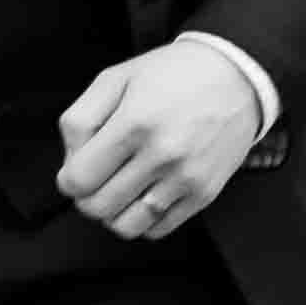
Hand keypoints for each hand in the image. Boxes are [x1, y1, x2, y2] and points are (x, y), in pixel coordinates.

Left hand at [55, 37, 268, 245]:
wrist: (236, 77)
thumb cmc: (174, 75)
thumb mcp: (115, 78)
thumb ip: (80, 120)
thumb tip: (70, 162)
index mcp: (134, 123)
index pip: (79, 179)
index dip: (69, 179)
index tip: (76, 171)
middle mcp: (161, 155)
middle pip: (99, 207)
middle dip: (87, 197)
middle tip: (96, 180)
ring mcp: (185, 179)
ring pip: (127, 226)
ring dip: (113, 213)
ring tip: (119, 190)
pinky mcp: (204, 194)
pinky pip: (159, 229)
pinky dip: (143, 220)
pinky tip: (143, 195)